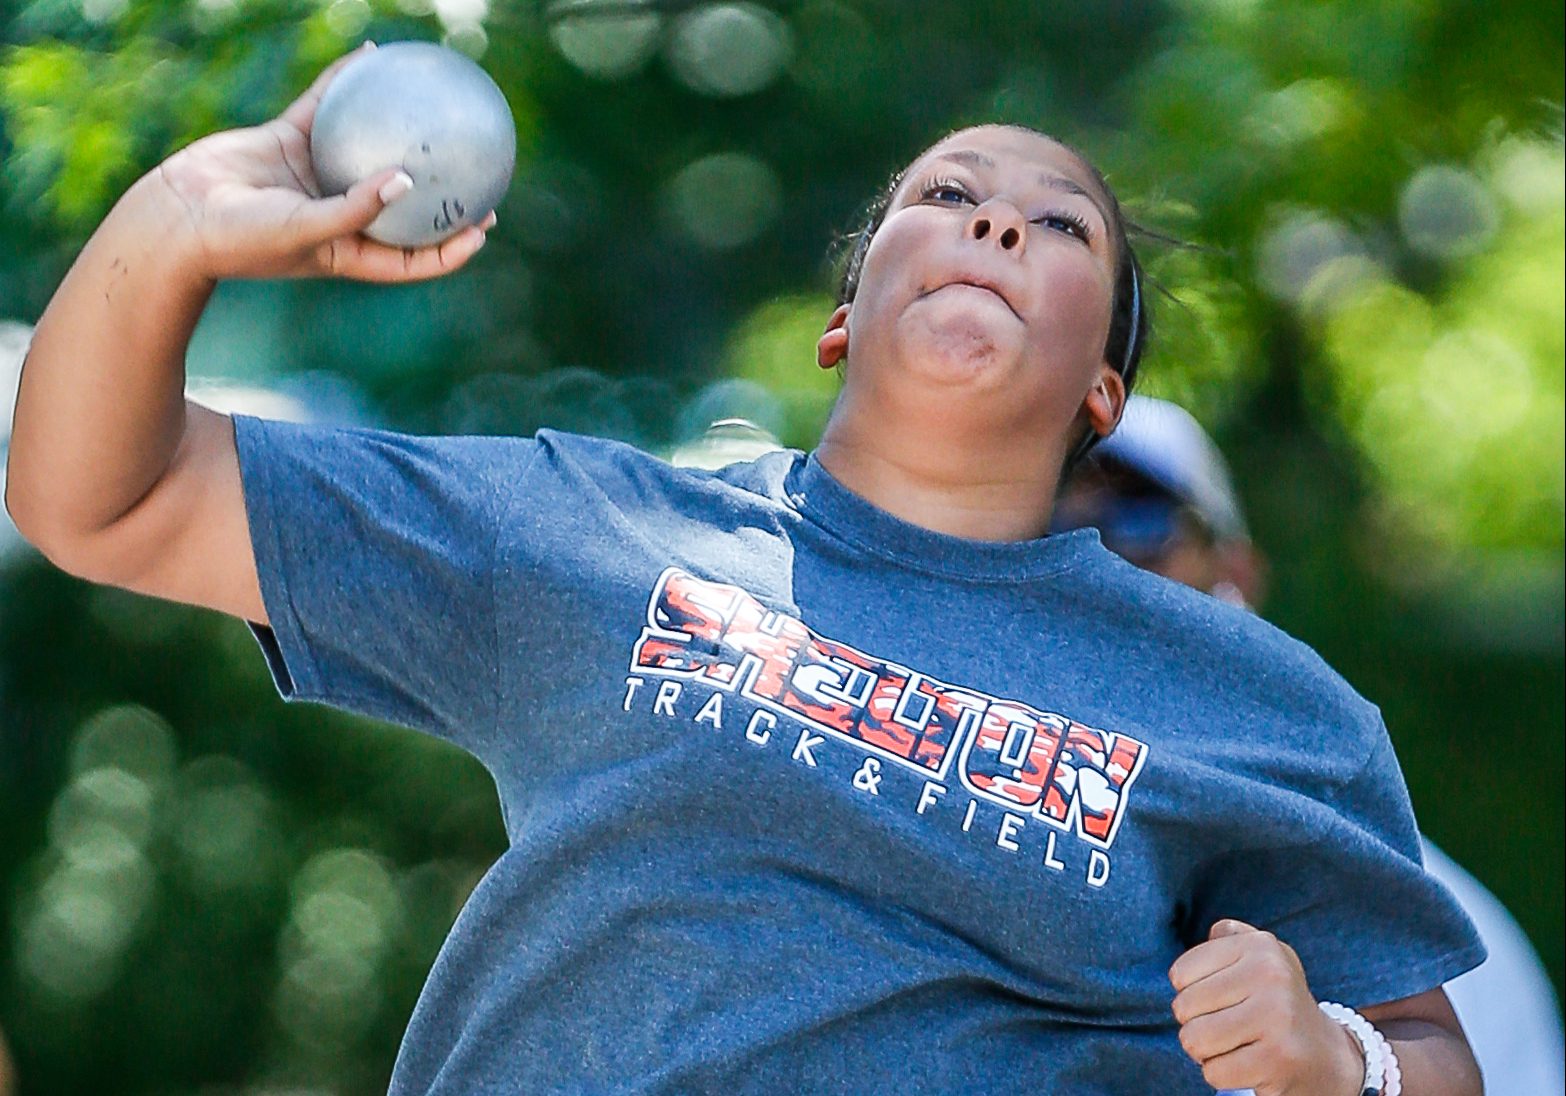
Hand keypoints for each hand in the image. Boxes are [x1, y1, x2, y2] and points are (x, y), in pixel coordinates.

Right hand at [150, 43, 493, 283]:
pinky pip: (328, 107)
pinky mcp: (289, 141)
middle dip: (440, 190)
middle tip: (478, 168)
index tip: (484, 227)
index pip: (413, 258)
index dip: (451, 247)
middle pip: (402, 204)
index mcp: (349, 251)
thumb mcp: (307, 231)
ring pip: (368, 149)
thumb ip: (357, 209)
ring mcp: (316, 177)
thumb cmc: (243, 241)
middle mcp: (339, 215)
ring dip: (398, 130)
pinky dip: (346, 83)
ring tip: (434, 107)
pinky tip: (373, 57)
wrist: (177, 217)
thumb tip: (407, 180)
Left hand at [1169, 919, 1364, 1095]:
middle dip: (1196, 1024)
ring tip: (1234, 1045)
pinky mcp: (1278, 1059)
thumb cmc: (1277, 1003)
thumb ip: (1230, 936)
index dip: (1190, 994)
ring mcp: (1277, 1017)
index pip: (1180, 974)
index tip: (1220, 1000)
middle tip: (1228, 1027)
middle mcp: (1271, 974)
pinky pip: (1214, 1072)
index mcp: (1259, 946)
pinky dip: (1222, 1075)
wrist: (1327, 1056)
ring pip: (1194, 1040)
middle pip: (1184, 1007)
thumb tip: (1212, 933)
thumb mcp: (1261, 959)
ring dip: (1206, 1052)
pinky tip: (1248, 1065)